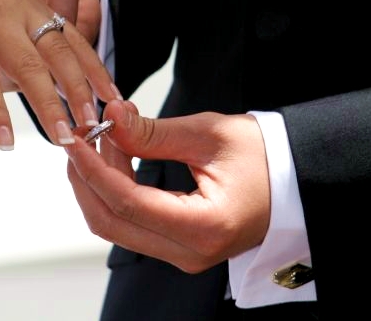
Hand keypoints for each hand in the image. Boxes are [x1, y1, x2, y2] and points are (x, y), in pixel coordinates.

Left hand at [0, 0, 116, 148]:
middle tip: (64, 138)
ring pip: (60, 50)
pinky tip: (107, 90)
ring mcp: (24, 9)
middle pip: (30, 66)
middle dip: (49, 104)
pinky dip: (92, 63)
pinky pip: (73, 35)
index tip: (4, 143)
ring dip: (80, 86)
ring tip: (91, 119)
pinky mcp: (39, 5)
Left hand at [65, 100, 270, 272]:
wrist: (296, 179)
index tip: (74, 137)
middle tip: (80, 135)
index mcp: (204, 227)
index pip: (127, 202)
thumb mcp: (210, 134)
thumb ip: (154, 132)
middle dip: (86, 177)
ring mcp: (184, 255)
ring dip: (98, 184)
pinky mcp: (180, 247)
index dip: (92, 168)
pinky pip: (132, 225)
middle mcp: (191, 253)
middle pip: (112, 222)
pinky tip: (117, 159)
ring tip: (102, 139)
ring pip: (117, 226)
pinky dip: (116, 192)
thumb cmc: (266, 156)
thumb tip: (111, 116)